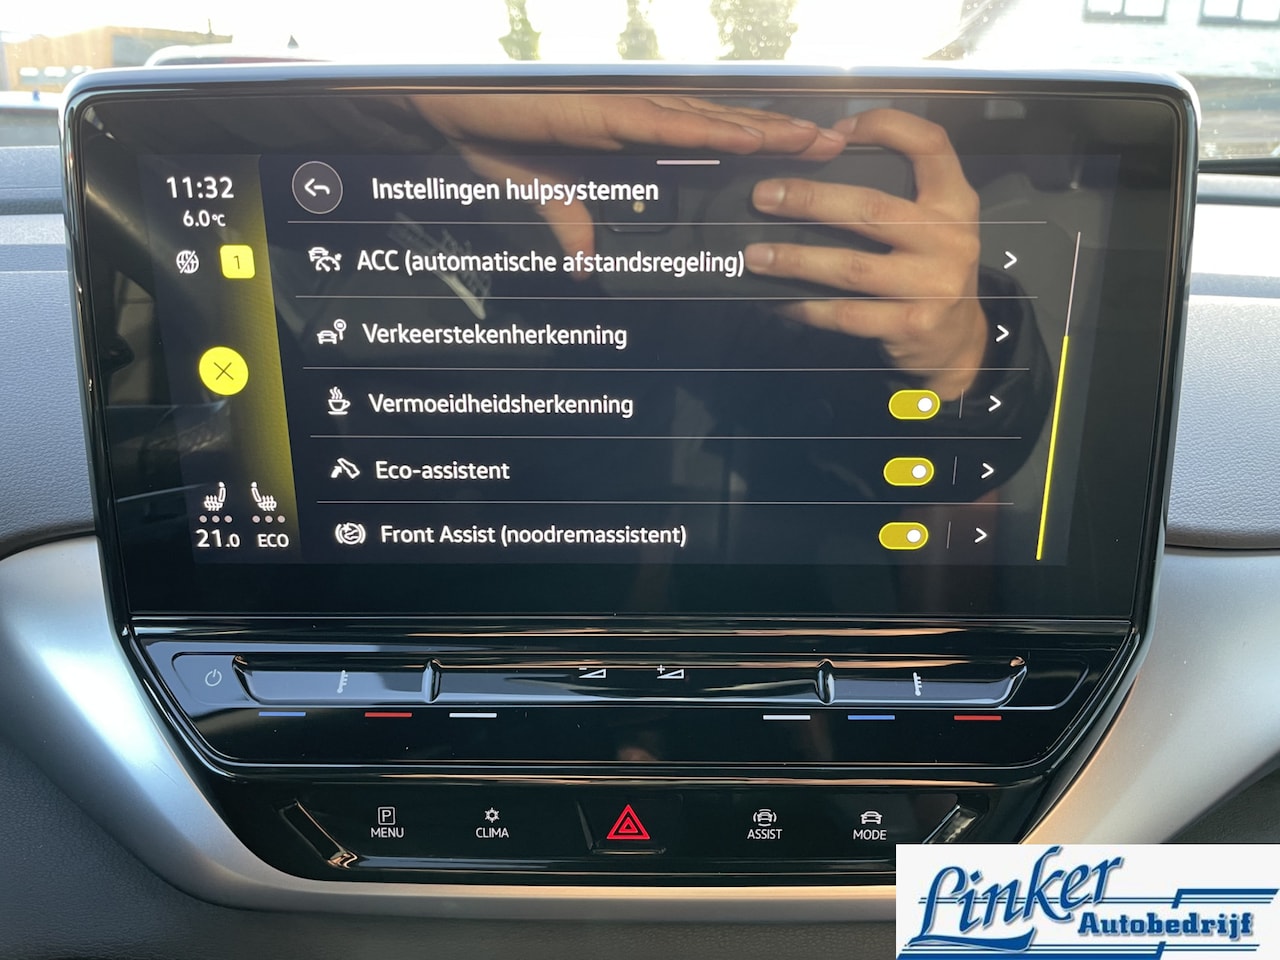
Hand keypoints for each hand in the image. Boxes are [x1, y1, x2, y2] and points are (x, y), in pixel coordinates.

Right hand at [414, 94, 846, 256]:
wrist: (451, 110)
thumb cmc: (498, 140)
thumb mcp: (545, 196)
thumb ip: (573, 223)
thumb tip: (585, 262)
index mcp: (633, 134)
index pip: (707, 137)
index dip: (757, 142)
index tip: (804, 151)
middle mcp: (638, 116)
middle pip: (722, 124)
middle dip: (780, 133)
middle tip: (836, 141)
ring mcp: (624, 110)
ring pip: (707, 119)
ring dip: (760, 130)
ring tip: (809, 138)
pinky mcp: (602, 114)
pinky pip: (665, 123)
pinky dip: (707, 130)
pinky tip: (745, 136)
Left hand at [742, 108, 987, 399]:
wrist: (957, 339)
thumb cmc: (929, 270)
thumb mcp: (933, 224)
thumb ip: (896, 194)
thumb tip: (816, 163)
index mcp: (954, 201)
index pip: (929, 144)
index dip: (883, 126)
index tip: (833, 131)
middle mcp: (949, 238)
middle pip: (871, 208)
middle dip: (809, 200)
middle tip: (763, 196)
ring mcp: (932, 285)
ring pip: (851, 266)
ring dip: (797, 259)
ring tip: (757, 255)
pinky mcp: (911, 325)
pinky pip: (846, 314)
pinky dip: (806, 306)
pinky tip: (778, 300)